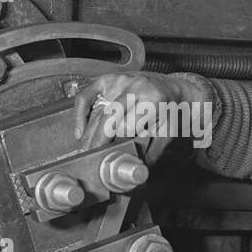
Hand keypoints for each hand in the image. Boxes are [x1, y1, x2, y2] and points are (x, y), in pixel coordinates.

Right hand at [71, 71, 204, 156]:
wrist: (172, 87)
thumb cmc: (169, 111)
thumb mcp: (167, 132)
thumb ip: (152, 152)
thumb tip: (136, 171)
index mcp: (153, 100)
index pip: (127, 127)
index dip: (120, 143)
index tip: (113, 156)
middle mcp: (135, 87)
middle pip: (108, 118)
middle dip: (97, 141)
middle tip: (91, 158)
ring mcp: (120, 81)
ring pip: (96, 110)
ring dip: (88, 133)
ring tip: (85, 150)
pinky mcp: (108, 79)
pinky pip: (87, 95)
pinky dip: (80, 114)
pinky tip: (80, 130)